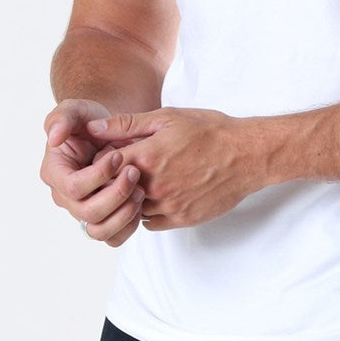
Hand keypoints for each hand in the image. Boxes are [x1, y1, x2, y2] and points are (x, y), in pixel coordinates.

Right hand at [40, 98, 145, 246]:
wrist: (108, 132)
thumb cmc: (89, 119)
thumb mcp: (75, 109)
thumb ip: (62, 118)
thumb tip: (54, 138)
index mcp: (55, 173)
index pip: (73, 187)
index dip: (98, 175)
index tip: (119, 155)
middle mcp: (66, 197)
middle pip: (88, 213)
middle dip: (116, 194)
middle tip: (135, 172)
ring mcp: (83, 210)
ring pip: (100, 231)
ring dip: (124, 214)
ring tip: (141, 190)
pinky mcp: (103, 218)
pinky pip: (114, 237)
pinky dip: (129, 226)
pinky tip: (141, 203)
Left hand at [86, 107, 266, 229]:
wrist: (247, 155)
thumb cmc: (210, 131)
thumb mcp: (168, 117)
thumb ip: (127, 124)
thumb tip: (93, 128)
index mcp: (147, 156)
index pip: (104, 165)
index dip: (104, 159)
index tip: (113, 153)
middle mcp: (153, 185)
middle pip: (115, 189)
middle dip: (117, 179)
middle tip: (130, 168)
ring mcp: (167, 205)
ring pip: (132, 208)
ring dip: (133, 197)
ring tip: (149, 180)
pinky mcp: (181, 219)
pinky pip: (150, 223)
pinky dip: (149, 211)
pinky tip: (161, 193)